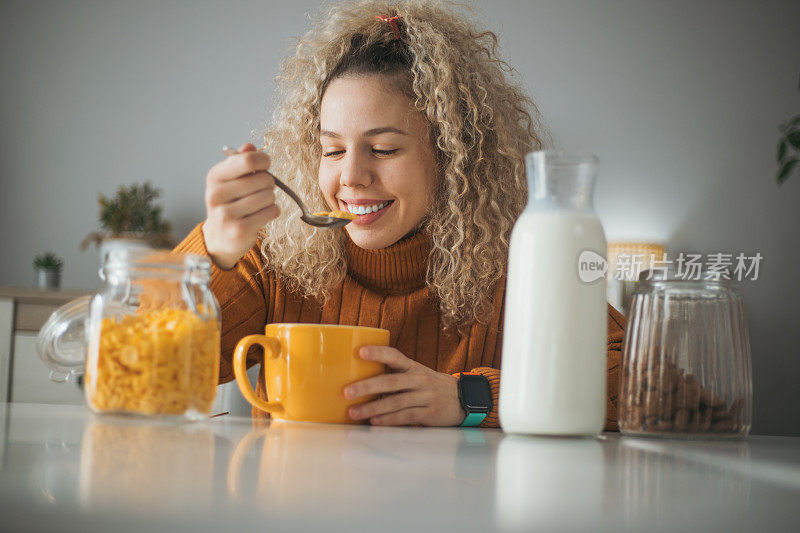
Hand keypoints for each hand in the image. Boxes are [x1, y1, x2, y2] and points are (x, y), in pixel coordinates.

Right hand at [202, 143, 279, 268]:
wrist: (220, 238)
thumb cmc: (230, 203)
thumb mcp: (230, 180)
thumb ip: (241, 161)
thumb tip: (249, 146)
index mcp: (214, 177)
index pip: (248, 160)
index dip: (264, 160)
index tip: (266, 165)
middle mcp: (216, 194)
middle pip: (263, 179)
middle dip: (269, 183)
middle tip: (262, 189)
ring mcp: (226, 214)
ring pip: (269, 196)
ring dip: (270, 199)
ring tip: (260, 204)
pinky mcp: (239, 230)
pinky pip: (271, 211)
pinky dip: (273, 211)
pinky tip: (262, 214)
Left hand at [344, 346, 465, 426]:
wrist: (462, 398)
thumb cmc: (428, 386)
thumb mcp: (415, 375)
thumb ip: (394, 376)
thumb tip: (359, 381)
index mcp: (412, 367)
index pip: (394, 356)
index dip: (377, 352)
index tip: (359, 352)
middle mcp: (419, 379)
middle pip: (391, 381)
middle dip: (367, 386)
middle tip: (347, 392)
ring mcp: (426, 396)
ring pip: (396, 402)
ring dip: (373, 408)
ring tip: (354, 413)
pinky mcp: (430, 413)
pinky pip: (406, 416)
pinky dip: (389, 420)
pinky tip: (375, 423)